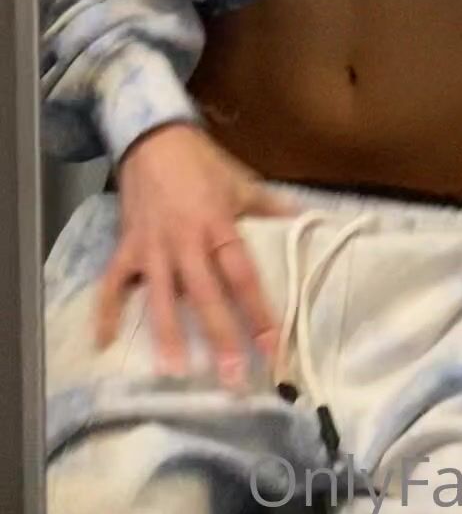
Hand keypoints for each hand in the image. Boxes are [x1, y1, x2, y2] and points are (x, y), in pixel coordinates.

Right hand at [97, 122, 291, 385]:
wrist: (154, 137)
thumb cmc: (202, 163)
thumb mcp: (241, 181)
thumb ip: (271, 206)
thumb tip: (306, 218)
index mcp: (218, 225)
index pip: (243, 275)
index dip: (259, 311)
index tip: (273, 347)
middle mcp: (185, 240)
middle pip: (204, 294)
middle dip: (219, 336)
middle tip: (232, 377)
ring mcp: (153, 246)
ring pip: (159, 296)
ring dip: (167, 334)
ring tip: (174, 371)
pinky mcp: (126, 246)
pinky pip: (112, 283)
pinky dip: (105, 311)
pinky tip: (102, 342)